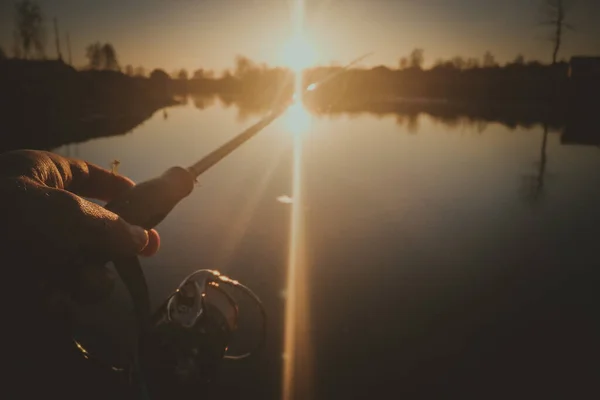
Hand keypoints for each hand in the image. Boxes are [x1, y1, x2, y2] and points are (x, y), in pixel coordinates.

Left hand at [0, 149, 159, 302]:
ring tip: (79, 282)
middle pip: (96, 227)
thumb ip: (110, 226)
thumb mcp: (65, 214)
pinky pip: (61, 292)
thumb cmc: (7, 216)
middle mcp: (40, 212)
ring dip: (90, 278)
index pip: (91, 178)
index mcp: (43, 177)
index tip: (147, 202)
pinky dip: (63, 299)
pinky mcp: (25, 283)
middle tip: (144, 251)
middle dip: (116, 243)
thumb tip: (146, 241)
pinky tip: (53, 300)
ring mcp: (32, 249)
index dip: (121, 189)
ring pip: (83, 264)